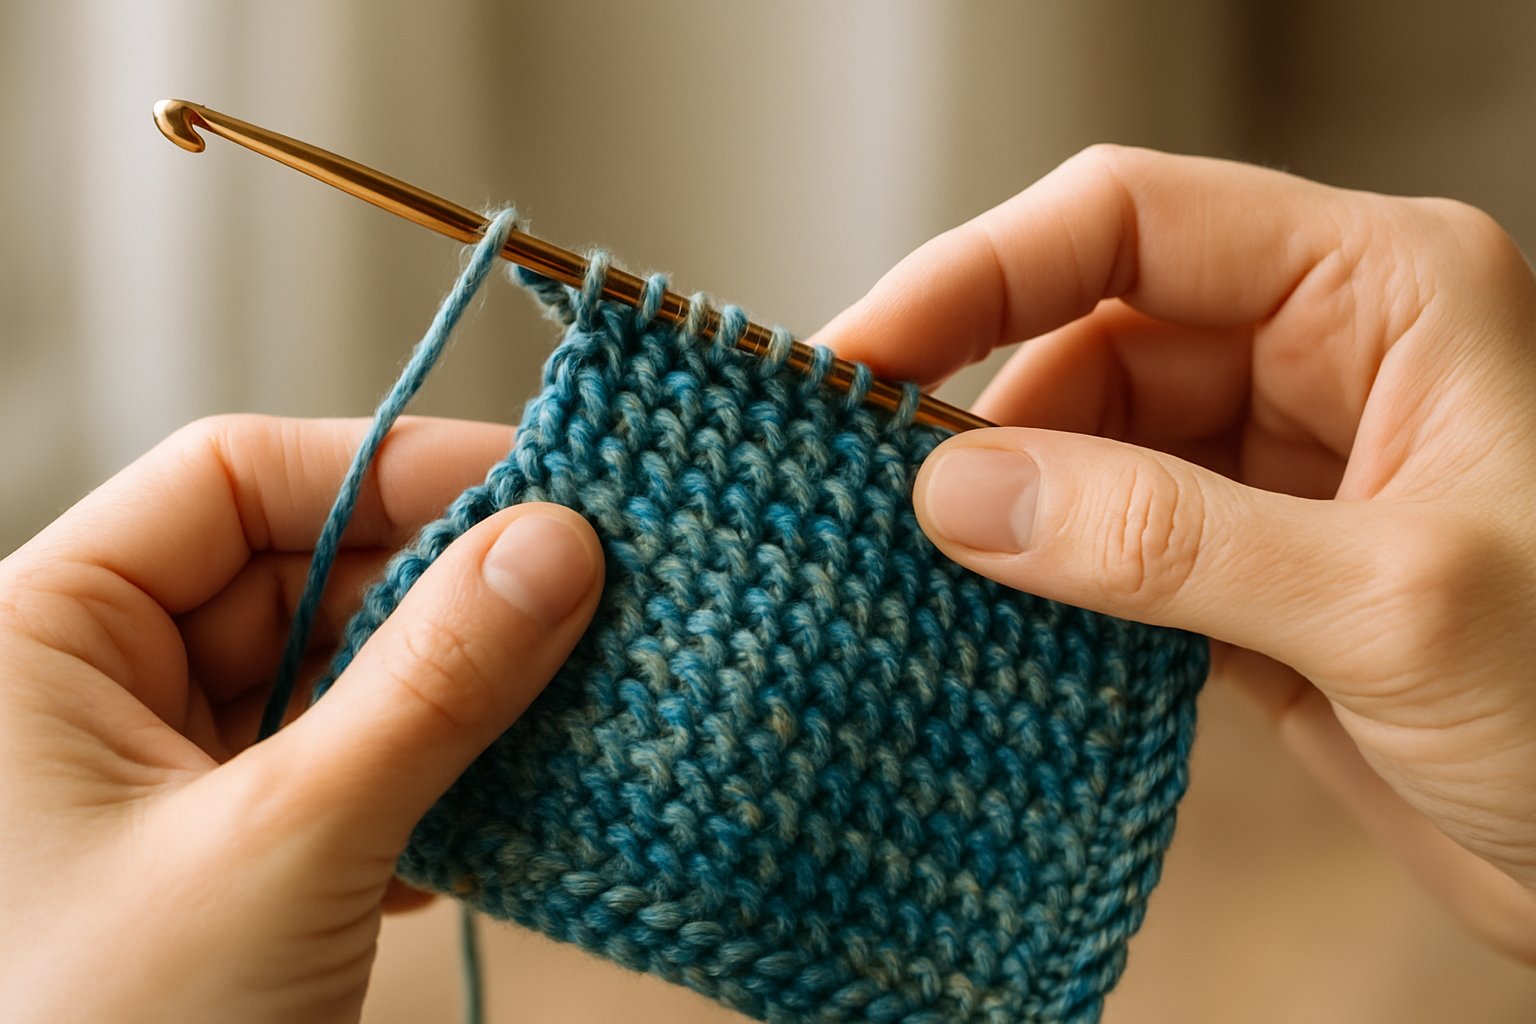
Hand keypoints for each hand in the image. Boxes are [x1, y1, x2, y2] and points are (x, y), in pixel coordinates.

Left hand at [0, 415, 603, 1022]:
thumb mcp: (280, 847)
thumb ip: (427, 686)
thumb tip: (560, 546)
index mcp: (35, 640)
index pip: (232, 481)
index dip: (390, 469)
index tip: (539, 486)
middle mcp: (88, 692)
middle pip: (298, 573)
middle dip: (443, 591)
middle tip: (587, 595)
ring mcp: (159, 780)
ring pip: (333, 677)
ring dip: (451, 693)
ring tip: (575, 692)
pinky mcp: (225, 859)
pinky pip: (343, 768)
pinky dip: (430, 778)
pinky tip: (511, 801)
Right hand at [814, 146, 1535, 959]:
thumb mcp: (1392, 606)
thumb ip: (1164, 540)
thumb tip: (957, 493)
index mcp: (1380, 294)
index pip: (1130, 224)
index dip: (975, 277)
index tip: (856, 360)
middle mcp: (1323, 358)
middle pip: (1090, 340)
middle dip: (978, 416)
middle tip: (868, 504)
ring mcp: (1283, 472)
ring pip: (1088, 451)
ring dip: (1004, 513)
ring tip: (918, 580)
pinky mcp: (1255, 575)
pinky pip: (1112, 549)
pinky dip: (1046, 587)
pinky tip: (992, 628)